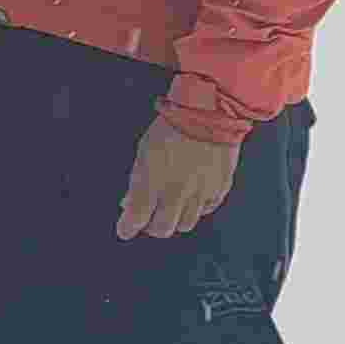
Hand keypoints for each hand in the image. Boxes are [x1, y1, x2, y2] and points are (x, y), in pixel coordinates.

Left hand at [116, 116, 237, 239]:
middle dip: (152, 227)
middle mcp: (177, 192)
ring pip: (186, 224)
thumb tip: (129, 202)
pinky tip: (190, 200)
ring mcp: (200, 192)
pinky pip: (206, 210)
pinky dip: (196, 210)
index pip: (136, 218)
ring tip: (169, 209)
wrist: (208, 113)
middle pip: (163, 228)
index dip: (127, 228)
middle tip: (148, 220)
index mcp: (153, 183)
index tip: (124, 230)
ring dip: (175, 220)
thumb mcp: (143, 153)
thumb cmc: (172, 127)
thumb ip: (137, 181)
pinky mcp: (220, 189)